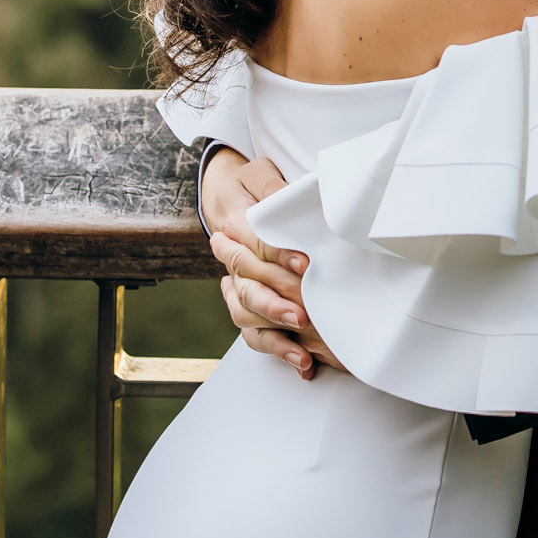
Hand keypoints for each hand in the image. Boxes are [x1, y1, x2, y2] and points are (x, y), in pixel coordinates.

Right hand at [200, 148, 343, 378]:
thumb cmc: (252, 187)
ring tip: (302, 342)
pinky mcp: (249, 308)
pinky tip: (303, 363)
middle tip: (304, 314)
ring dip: (274, 329)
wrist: (231, 199)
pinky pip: (256, 335)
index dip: (279, 256)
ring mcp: (237, 287)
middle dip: (275, 302)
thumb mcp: (260, 174)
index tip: (306, 265)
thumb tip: (286, 198)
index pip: (255, 246)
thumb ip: (271, 187)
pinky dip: (278, 350)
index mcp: (233, 226)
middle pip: (248, 287)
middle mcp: (231, 260)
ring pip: (245, 314)